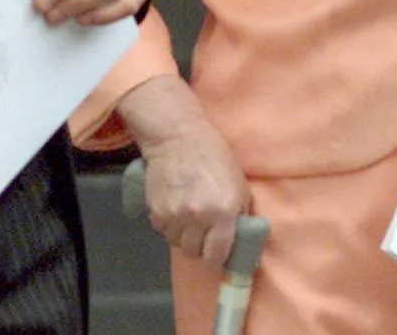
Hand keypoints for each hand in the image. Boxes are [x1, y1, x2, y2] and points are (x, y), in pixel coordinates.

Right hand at [119, 75, 250, 268]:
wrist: (178, 138)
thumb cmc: (215, 159)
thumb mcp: (239, 185)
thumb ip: (240, 215)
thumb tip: (238, 241)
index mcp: (224, 212)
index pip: (217, 256)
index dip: (218, 258)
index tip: (218, 253)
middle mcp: (199, 217)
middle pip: (195, 253)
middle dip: (200, 246)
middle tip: (203, 232)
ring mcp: (175, 215)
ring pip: (177, 244)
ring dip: (183, 236)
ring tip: (188, 218)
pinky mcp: (156, 211)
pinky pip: (163, 231)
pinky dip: (169, 226)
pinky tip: (175, 210)